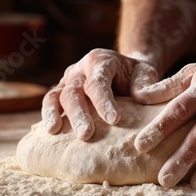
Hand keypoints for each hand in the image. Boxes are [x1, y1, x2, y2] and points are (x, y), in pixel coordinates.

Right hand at [42, 48, 159, 140]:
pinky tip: (50, 131)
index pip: (99, 81)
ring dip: (55, 114)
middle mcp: (80, 69)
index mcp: (101, 60)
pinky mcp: (61, 92)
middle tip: (86, 134)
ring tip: (55, 131)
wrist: (126, 72)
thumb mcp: (146, 75)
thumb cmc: (137, 77)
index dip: (104, 101)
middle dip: (79, 113)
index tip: (114, 120)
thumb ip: (146, 85)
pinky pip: (50, 102)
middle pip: (75, 90)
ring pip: (57, 95)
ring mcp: (68, 80)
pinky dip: (48, 115)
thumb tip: (141, 98)